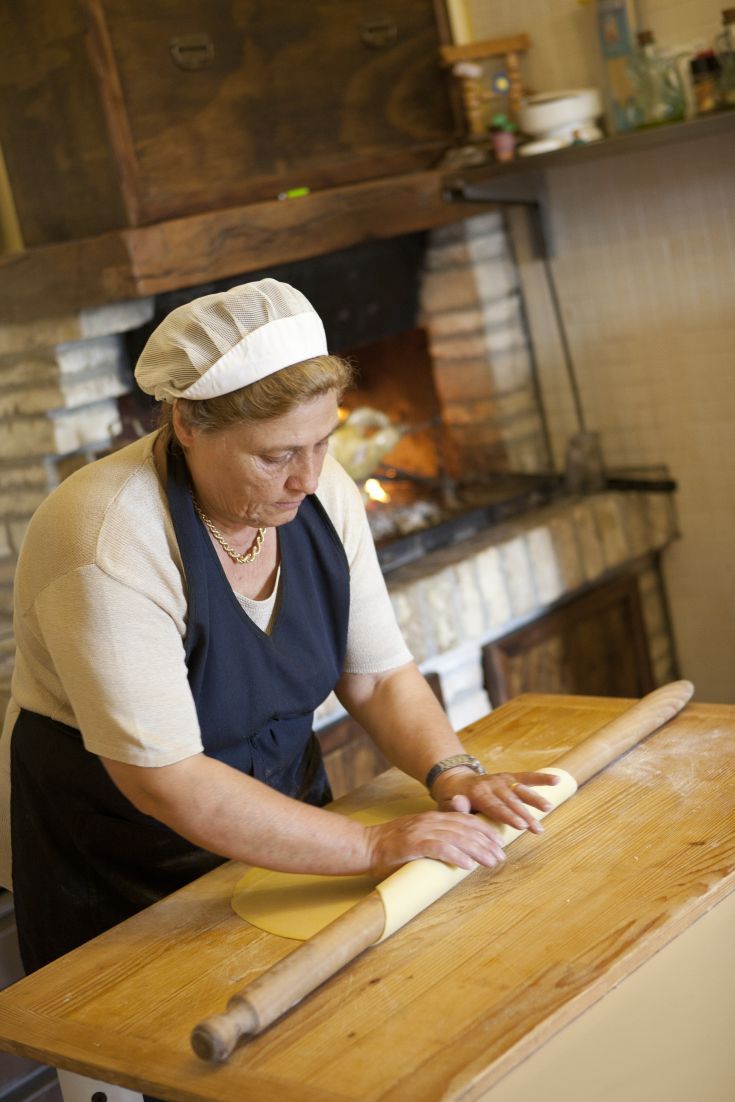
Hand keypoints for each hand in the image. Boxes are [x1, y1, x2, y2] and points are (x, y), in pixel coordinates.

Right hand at [362, 810, 506, 879]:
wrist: (365, 846)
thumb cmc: (391, 846)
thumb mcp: (417, 835)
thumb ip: (436, 838)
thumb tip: (460, 851)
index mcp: (432, 818)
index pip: (465, 820)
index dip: (484, 830)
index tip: (498, 843)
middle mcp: (429, 821)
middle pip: (465, 829)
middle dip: (486, 843)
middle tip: (500, 856)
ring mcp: (420, 831)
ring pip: (456, 838)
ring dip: (477, 851)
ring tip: (491, 862)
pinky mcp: (412, 845)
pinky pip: (438, 848)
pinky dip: (455, 855)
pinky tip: (467, 865)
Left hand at [431, 769, 560, 835]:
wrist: (456, 781)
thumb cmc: (453, 800)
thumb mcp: (447, 805)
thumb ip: (454, 807)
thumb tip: (459, 802)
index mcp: (477, 793)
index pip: (495, 807)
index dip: (508, 816)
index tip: (521, 826)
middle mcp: (491, 784)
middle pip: (511, 802)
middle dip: (525, 815)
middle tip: (537, 828)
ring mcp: (502, 779)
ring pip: (521, 790)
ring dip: (535, 800)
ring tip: (548, 808)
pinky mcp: (510, 777)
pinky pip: (527, 777)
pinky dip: (542, 778)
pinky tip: (557, 780)